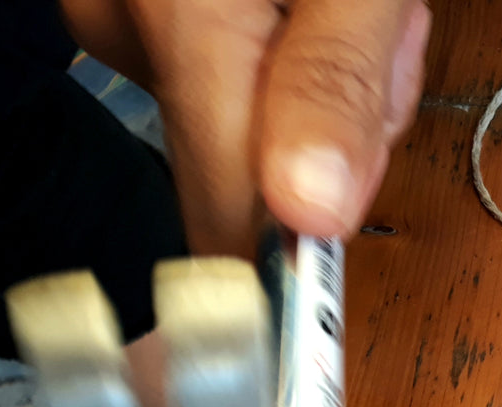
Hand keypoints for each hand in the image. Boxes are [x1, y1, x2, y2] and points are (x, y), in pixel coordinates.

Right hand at [60, 0, 431, 254]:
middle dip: (328, 128)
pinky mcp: (143, 11)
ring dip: (314, 82)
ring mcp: (122, 12)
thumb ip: (339, 83)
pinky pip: (220, 71)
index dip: (277, 255)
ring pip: (238, 114)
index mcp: (188, 12)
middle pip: (239, 161)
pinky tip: (296, 0)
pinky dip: (278, 48)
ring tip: (342, 1)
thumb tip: (312, 210)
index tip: (314, 284)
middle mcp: (127, 18)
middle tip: (380, 41)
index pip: (223, 201)